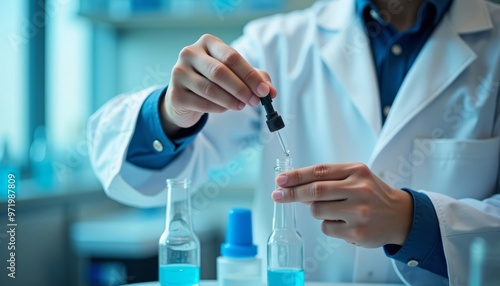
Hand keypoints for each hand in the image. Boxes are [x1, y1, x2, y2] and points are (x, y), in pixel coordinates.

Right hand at [161, 34, 275, 135]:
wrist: (184, 98)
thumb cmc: (213, 81)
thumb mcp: (235, 75)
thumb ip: (254, 79)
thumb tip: (271, 91)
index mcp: (207, 43)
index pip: (232, 57)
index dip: (250, 75)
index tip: (264, 91)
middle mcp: (189, 53)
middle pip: (220, 72)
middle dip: (241, 89)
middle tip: (254, 101)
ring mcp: (179, 73)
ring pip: (210, 89)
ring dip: (231, 100)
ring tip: (242, 106)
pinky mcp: (175, 94)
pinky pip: (202, 103)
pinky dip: (218, 108)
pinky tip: (225, 108)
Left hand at [272, 163, 412, 247]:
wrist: (400, 215)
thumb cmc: (372, 194)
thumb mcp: (355, 177)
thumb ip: (329, 179)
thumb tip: (296, 186)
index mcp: (356, 171)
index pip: (319, 171)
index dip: (296, 176)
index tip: (280, 180)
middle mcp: (359, 189)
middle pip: (315, 191)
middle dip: (292, 193)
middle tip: (278, 195)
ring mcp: (358, 211)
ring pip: (317, 210)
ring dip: (316, 211)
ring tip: (334, 210)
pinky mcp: (357, 231)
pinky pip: (326, 228)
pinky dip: (328, 225)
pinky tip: (343, 222)